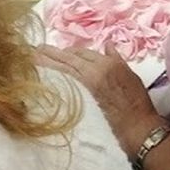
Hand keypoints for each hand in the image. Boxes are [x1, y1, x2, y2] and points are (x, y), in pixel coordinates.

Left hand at [37, 44, 162, 152]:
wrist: (136, 125)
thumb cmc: (137, 101)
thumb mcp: (130, 74)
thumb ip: (116, 58)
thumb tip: (107, 45)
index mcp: (107, 63)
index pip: (83, 52)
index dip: (70, 51)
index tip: (60, 52)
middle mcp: (94, 71)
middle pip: (68, 58)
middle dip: (51, 52)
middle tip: (36, 49)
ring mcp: (85, 85)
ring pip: (62, 69)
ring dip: (46, 62)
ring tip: (32, 58)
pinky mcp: (80, 100)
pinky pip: (62, 84)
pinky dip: (51, 78)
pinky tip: (40, 77)